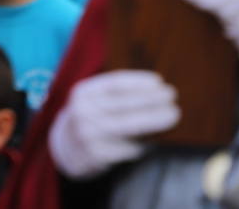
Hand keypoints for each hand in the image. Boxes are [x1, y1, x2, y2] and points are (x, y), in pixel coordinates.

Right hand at [49, 71, 179, 179]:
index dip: (139, 82)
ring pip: (129, 126)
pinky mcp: (96, 157)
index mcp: (84, 93)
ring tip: (174, 115)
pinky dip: (144, 143)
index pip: (115, 84)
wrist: (64, 147)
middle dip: (153, 100)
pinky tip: (155, 138)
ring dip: (155, 120)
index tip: (159, 81)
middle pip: (125, 104)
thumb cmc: (92, 115)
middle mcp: (82, 113)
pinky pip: (127, 148)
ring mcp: (87, 136)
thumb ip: (121, 92)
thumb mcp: (96, 97)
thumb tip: (159, 90)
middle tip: (173, 96)